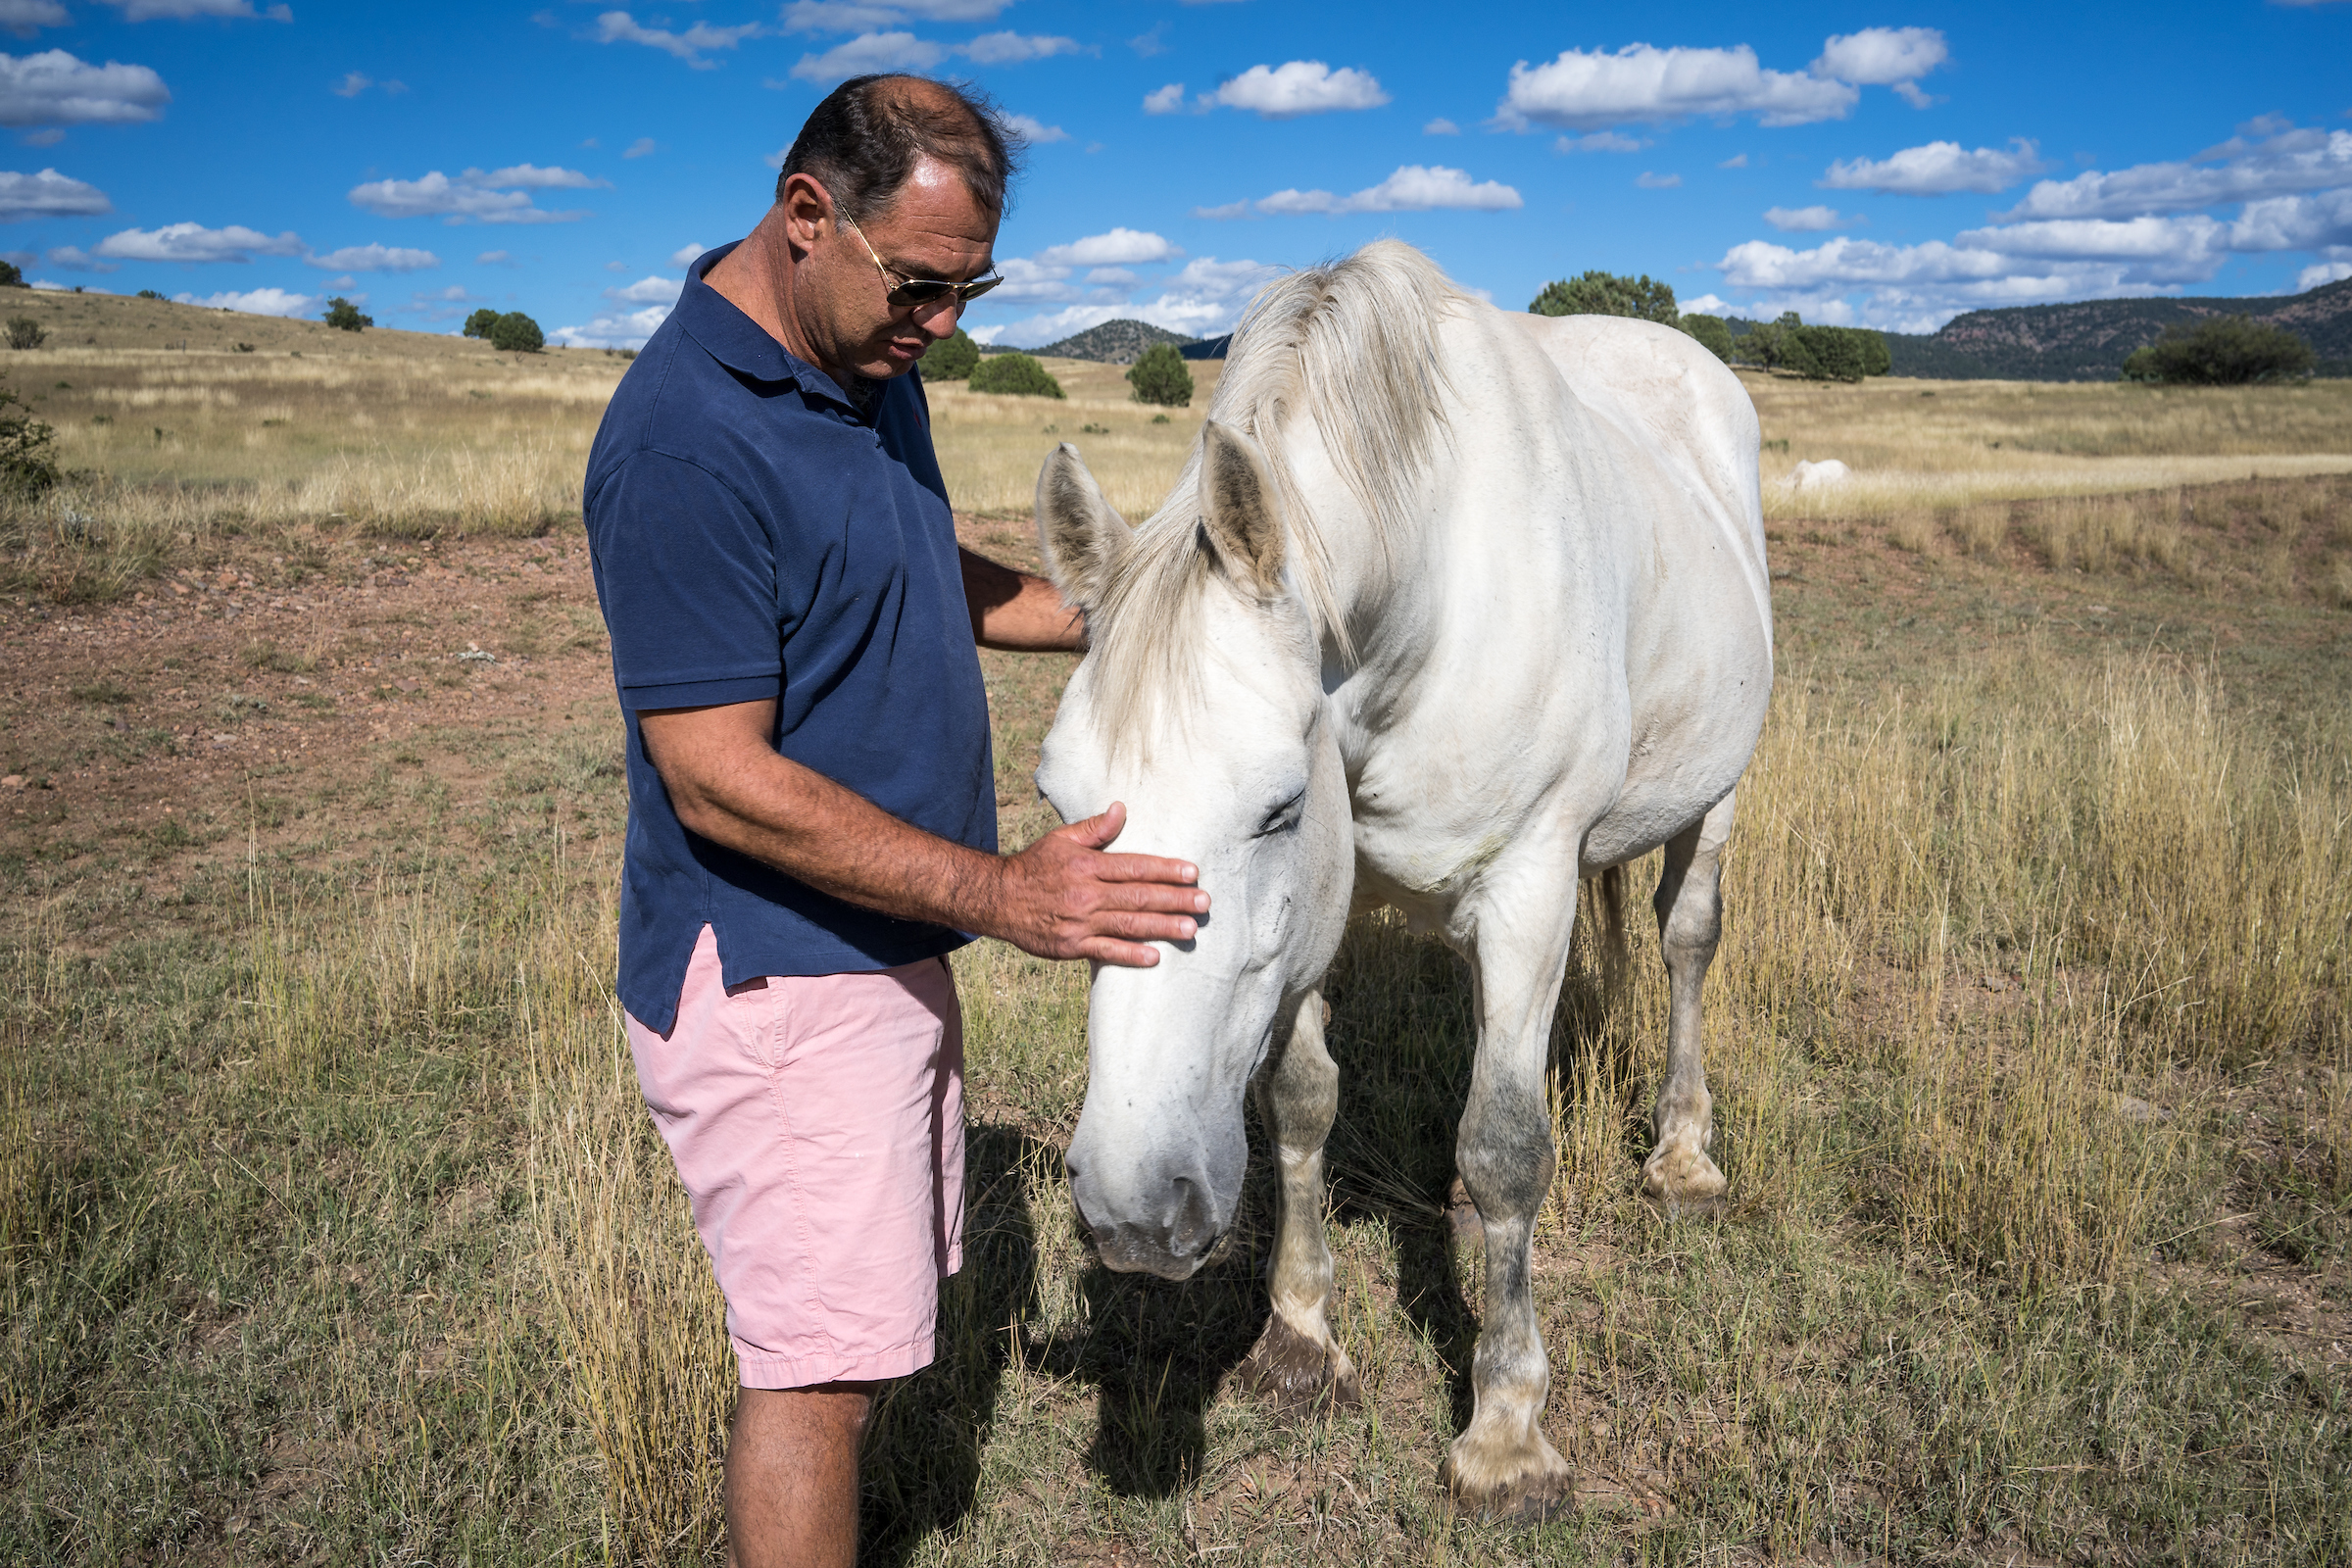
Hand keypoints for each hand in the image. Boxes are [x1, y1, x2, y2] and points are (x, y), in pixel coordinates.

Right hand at [988, 802, 1208, 965]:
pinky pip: (1106, 952)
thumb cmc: (1034, 866)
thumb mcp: (1061, 839)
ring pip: (1129, 925)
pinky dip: (1130, 955)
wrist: (997, 900)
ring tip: (1190, 929)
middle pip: (1138, 897)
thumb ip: (1095, 828)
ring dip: (1162, 926)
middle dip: (1175, 899)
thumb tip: (1121, 809)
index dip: (1165, 870)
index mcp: (1087, 866)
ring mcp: (1080, 923)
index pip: (1135, 867)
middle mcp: (1087, 894)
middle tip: (1204, 902)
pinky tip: (1154, 956)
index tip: (1192, 872)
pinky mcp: (1071, 947)